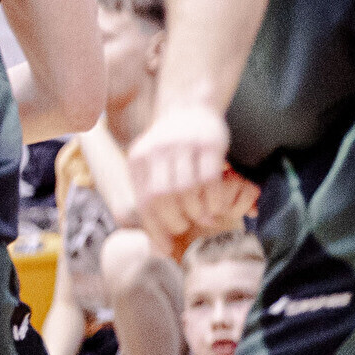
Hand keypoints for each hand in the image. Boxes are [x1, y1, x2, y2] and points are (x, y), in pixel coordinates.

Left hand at [125, 101, 251, 246]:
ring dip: (196, 211)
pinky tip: (215, 206)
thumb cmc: (170, 147)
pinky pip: (211, 179)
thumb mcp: (149, 165)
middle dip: (175, 221)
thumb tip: (157, 247)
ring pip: (187, 190)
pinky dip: (213, 199)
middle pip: (163, 197)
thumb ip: (150, 199)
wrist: (189, 107)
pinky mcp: (210, 144)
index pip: (144, 202)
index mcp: (139, 159)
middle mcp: (158, 152)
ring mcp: (184, 146)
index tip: (166, 247)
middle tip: (185, 225)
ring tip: (201, 217)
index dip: (155, 229)